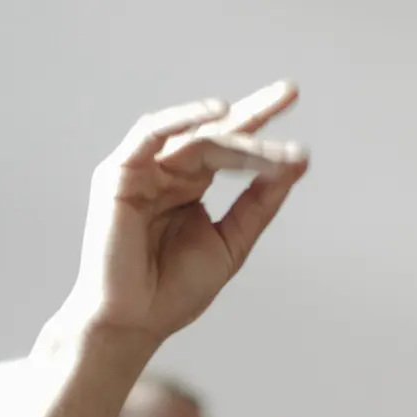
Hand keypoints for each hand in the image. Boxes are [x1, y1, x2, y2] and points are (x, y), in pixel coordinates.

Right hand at [64, 82, 307, 343]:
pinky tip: (218, 114)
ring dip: (232, 131)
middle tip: (289, 92)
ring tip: (265, 120)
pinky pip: (151, 133)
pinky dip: (182, 120)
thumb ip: (260, 202)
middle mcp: (166, 171)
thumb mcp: (231, 241)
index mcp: (190, 185)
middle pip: (215, 133)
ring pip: (194, 137)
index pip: (230, 147)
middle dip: (253, 113)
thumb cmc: (173, 292)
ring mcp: (142, 170)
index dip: (261, 127)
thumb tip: (298, 162)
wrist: (132, 323)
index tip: (294, 104)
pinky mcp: (118, 173)